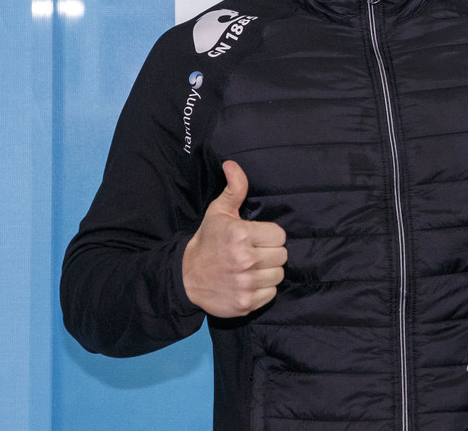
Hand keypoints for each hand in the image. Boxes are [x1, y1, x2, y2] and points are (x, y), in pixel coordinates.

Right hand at [182, 160, 286, 317]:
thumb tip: (232, 164)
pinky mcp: (246, 303)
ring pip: (279, 275)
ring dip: (268, 271)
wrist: (185, 277)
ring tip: (251, 267)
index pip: (280, 236)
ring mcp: (245, 283)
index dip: (269, 236)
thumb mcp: (218, 212)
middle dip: (270, 253)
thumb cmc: (207, 242)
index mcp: (241, 235)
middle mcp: (245, 260)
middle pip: (282, 255)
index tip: (256, 238)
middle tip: (253, 253)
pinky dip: (263, 289)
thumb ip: (234, 189)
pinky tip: (248, 282)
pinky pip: (271, 293)